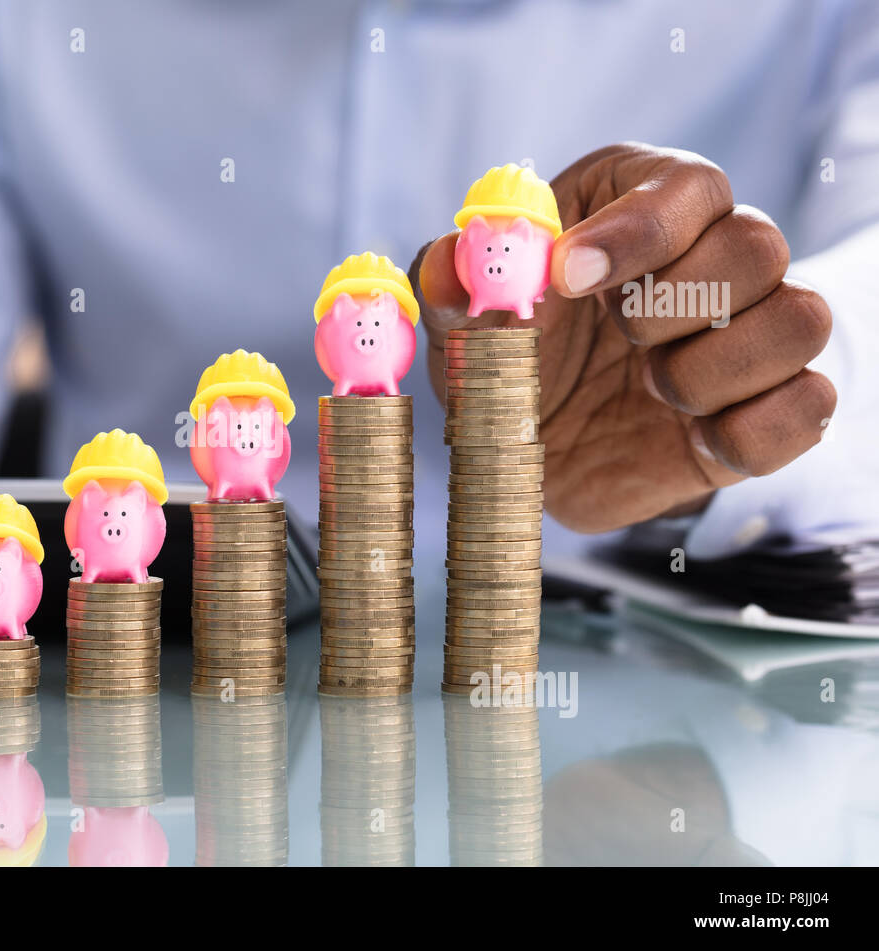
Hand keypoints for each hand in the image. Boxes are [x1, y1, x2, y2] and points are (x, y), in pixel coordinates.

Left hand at [411, 143, 835, 532]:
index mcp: (641, 207)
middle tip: (621, 338)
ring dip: (714, 369)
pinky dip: (750, 430)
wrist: (533, 449)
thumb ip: (454, 281)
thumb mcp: (463, 321)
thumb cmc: (505, 357)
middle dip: (677, 303)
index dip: (637, 230)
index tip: (568, 276)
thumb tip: (457, 260)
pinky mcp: (766, 407)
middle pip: (758, 245)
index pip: (688, 187)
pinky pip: (810, 406)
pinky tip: (692, 437)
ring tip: (650, 388)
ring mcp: (747, 333)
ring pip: (800, 320)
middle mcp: (710, 258)